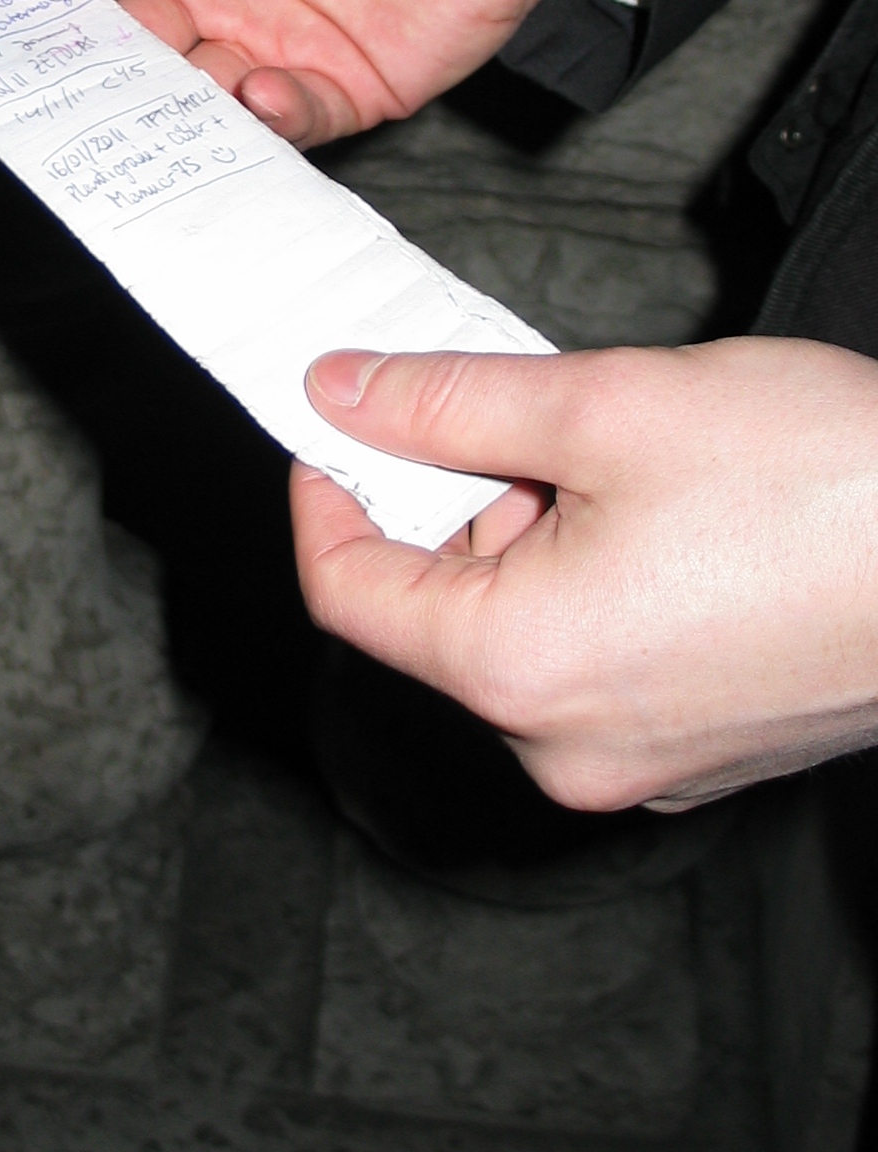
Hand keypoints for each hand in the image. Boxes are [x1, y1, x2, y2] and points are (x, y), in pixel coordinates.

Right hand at [0, 0, 637, 147]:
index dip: (29, 13)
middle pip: (131, 58)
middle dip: (94, 88)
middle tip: (55, 117)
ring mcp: (277, 42)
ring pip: (200, 106)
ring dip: (176, 120)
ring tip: (156, 125)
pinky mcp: (345, 87)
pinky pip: (286, 128)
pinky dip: (266, 123)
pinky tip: (264, 93)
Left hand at [291, 337, 877, 810]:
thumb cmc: (828, 486)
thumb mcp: (603, 406)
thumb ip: (445, 403)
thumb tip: (341, 392)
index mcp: (519, 671)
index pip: (349, 593)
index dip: (325, 494)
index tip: (337, 422)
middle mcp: (569, 745)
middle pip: (443, 610)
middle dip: (461, 498)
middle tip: (528, 410)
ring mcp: (645, 759)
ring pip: (526, 628)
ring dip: (538, 531)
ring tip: (629, 454)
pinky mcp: (708, 746)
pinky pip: (601, 657)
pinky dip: (598, 578)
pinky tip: (674, 511)